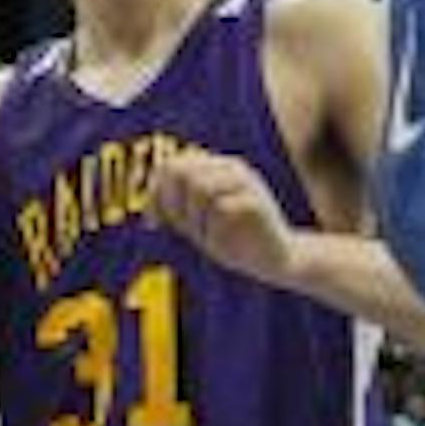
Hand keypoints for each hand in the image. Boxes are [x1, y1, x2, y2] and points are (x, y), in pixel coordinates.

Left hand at [151, 149, 302, 290]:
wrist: (276, 260)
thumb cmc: (235, 240)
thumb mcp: (197, 223)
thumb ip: (175, 208)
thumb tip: (148, 205)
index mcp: (216, 167)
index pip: (171, 165)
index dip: (155, 194)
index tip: (155, 223)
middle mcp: (232, 168)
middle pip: (182, 171)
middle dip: (174, 205)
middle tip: (185, 230)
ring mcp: (247, 182)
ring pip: (200, 187)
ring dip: (194, 219)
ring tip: (205, 236)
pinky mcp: (257, 202)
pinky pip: (220, 208)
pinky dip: (212, 229)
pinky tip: (220, 241)